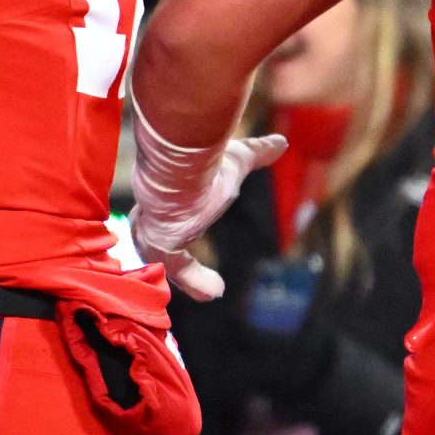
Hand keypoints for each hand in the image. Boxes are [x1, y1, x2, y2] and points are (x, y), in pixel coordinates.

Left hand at [129, 129, 286, 300]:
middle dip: (174, 260)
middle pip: (158, 243)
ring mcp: (154, 231)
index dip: (173, 230)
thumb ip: (255, 153)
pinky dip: (195, 280)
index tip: (185, 242)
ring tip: (211, 291)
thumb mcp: (235, 158)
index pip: (163, 218)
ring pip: (165, 259)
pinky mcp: (161, 245)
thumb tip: (280, 142)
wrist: (182, 162)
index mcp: (165, 196)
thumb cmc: (203, 157)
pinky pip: (176, 268)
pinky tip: (214, 291)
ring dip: (187, 275)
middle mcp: (154, 215)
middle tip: (196, 277)